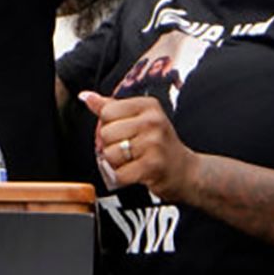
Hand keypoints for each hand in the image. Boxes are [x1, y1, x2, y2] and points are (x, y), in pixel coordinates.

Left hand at [79, 92, 199, 201]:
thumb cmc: (159, 145)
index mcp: (148, 106)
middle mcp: (153, 121)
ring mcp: (154, 143)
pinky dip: (122, 177)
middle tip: (127, 150)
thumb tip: (86, 96)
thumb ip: (111, 107)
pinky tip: (135, 172)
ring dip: (116, 163)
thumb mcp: (139, 119)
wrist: (187, 172)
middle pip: (106, 133)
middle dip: (110, 146)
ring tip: (132, 161)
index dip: (107, 126)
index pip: (107, 111)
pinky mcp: (152, 166)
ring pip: (110, 154)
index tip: (120, 133)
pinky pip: (119, 174)